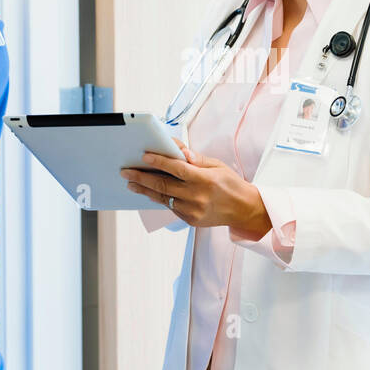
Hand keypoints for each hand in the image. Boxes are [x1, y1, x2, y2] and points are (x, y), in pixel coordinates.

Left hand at [121, 145, 271, 238]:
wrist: (243, 210)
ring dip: (145, 189)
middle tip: (126, 171)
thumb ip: (196, 159)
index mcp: (205, 180)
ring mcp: (192, 210)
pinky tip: (148, 192)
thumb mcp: (217, 165)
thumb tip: (177, 149)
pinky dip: (158, 198)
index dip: (159, 161)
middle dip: (142, 177)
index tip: (144, 156)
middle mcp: (197, 196)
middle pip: (163, 185)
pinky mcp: (190, 220)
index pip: (176, 169)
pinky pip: (170, 207)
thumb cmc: (231, 184)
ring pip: (163, 198)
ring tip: (131, 183)